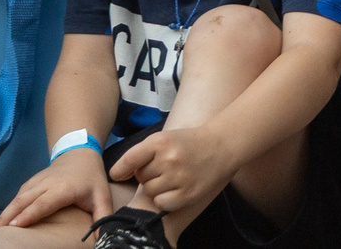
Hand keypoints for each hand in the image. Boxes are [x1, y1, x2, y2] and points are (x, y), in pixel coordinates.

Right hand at [0, 148, 110, 228]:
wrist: (80, 152)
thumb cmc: (91, 178)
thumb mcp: (102, 196)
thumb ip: (102, 216)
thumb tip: (102, 238)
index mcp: (64, 188)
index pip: (44, 202)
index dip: (30, 213)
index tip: (15, 225)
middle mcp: (47, 183)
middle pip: (24, 200)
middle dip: (9, 216)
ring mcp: (37, 181)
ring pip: (18, 198)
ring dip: (5, 213)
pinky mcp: (31, 182)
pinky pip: (18, 195)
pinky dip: (8, 208)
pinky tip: (2, 221)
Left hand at [113, 126, 235, 216]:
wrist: (222, 146)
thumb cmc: (188, 142)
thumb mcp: (166, 138)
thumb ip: (143, 153)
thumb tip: (118, 174)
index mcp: (161, 141)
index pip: (129, 160)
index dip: (120, 170)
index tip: (118, 175)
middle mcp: (169, 159)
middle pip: (141, 177)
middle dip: (149, 174)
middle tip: (165, 167)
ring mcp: (179, 177)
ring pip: (150, 191)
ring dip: (157, 187)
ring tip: (173, 177)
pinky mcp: (188, 193)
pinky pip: (162, 203)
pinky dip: (166, 199)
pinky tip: (177, 188)